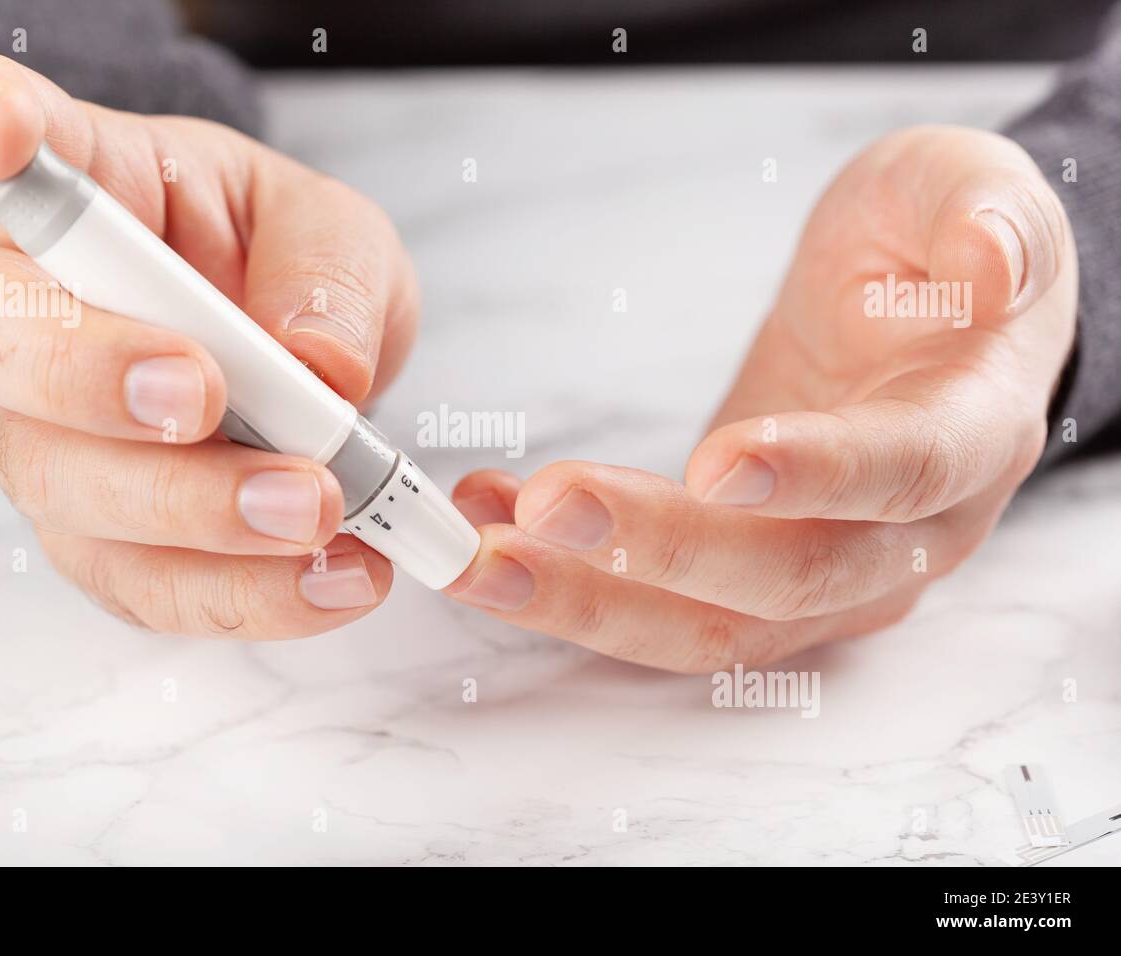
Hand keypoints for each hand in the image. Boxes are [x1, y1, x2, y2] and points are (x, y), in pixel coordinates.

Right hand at [0, 52, 419, 636]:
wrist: (297, 361)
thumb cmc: (288, 270)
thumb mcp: (337, 239)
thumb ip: (327, 280)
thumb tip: (320, 370)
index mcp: (83, 192)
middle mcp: (26, 314)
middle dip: (94, 377)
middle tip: (205, 396)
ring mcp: (45, 434)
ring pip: (61, 486)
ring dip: (192, 511)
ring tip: (314, 508)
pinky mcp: (98, 538)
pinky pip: (142, 584)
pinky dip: (243, 592)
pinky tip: (331, 578)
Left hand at [447, 126, 1075, 672]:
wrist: (916, 319)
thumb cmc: (936, 252)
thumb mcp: (964, 191)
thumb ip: (984, 217)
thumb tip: (990, 265)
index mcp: (969, 432)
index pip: (901, 471)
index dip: (814, 476)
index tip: (715, 463)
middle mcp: (907, 534)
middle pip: (785, 576)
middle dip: (658, 551)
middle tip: (546, 505)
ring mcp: (829, 576)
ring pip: (709, 626)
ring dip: (588, 600)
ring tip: (479, 557)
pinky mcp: (754, 582)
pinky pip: (661, 602)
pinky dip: (573, 578)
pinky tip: (495, 520)